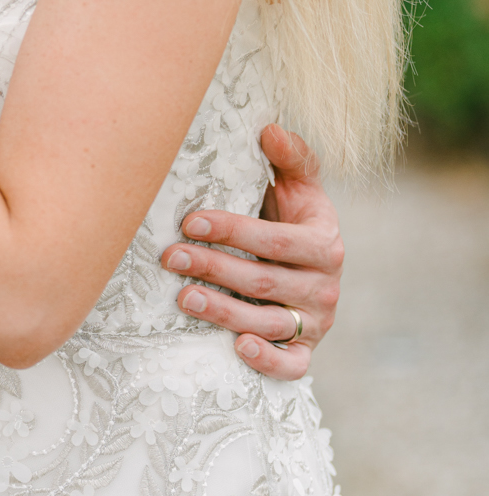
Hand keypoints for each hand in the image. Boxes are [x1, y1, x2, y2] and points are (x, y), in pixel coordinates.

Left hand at [160, 125, 342, 380]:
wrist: (310, 269)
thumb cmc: (292, 220)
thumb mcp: (298, 187)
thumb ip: (290, 158)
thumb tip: (268, 129)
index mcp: (324, 243)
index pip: (275, 238)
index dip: (232, 230)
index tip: (190, 222)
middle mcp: (324, 286)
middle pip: (264, 280)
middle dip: (214, 268)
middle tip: (171, 257)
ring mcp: (316, 322)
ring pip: (268, 322)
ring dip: (224, 311)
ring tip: (183, 297)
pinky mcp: (306, 352)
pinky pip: (292, 366)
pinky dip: (268, 361)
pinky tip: (237, 347)